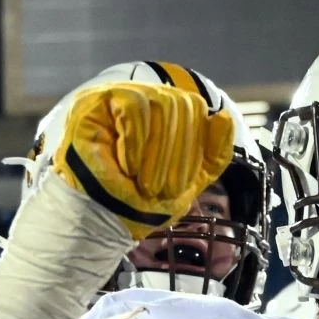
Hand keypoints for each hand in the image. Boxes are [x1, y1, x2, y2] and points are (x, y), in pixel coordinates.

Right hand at [52, 82, 234, 240]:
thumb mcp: (187, 183)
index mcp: (167, 116)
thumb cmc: (138, 203)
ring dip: (157, 153)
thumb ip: (211, 155)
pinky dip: (136, 142)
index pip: (195, 109)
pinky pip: (132, 107)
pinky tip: (129, 167)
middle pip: (180, 105)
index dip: (196, 146)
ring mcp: (118, 97)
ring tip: (145, 184)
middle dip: (176, 156)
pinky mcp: (94, 103)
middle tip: (161, 190)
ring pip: (159, 104)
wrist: (99, 221)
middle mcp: (145, 100)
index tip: (183, 184)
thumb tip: (225, 117)